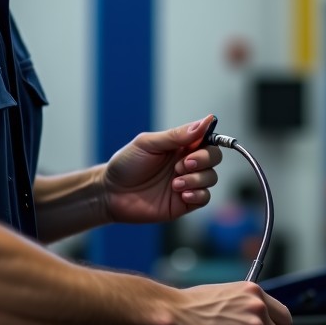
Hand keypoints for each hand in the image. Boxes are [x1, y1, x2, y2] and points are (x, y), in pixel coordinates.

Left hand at [102, 114, 221, 223]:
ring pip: (211, 178)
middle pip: (214, 157)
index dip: (210, 139)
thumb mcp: (148, 144)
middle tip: (183, 164)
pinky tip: (181, 193)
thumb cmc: (126, 164)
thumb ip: (176, 135)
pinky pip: (204, 198)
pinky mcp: (184, 203)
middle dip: (204, 159)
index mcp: (180, 145)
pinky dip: (198, 194)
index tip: (201, 141)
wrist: (111, 192)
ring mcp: (186, 183)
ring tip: (175, 183)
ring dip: (197, 179)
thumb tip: (205, 121)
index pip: (207, 138)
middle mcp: (186, 163)